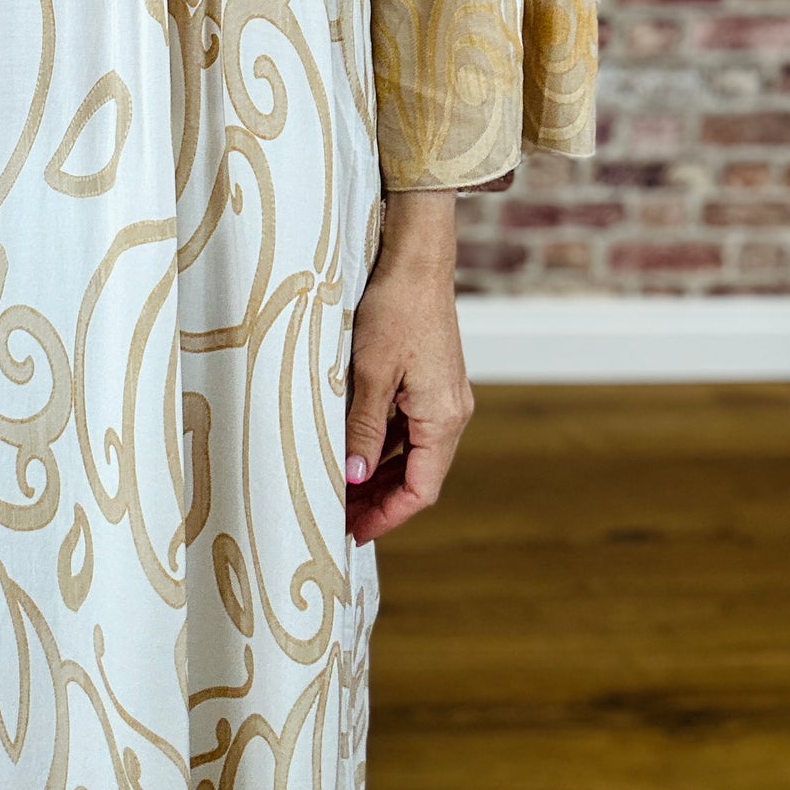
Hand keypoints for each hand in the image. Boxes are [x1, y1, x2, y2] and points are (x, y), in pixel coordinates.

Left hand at [344, 188, 473, 545]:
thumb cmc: (395, 308)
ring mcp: (442, 395)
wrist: (417, 258)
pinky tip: (353, 447)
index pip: (421, 489)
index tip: (354, 532)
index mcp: (444, 417)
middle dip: (380, 499)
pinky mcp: (430, 379)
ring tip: (340, 489)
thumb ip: (363, 428)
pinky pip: (408, 426)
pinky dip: (383, 443)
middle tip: (339, 517)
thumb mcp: (370, 372)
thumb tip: (352, 478)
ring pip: (411, 451)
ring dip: (379, 472)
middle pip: (418, 474)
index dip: (387, 515)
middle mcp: (450, 411)